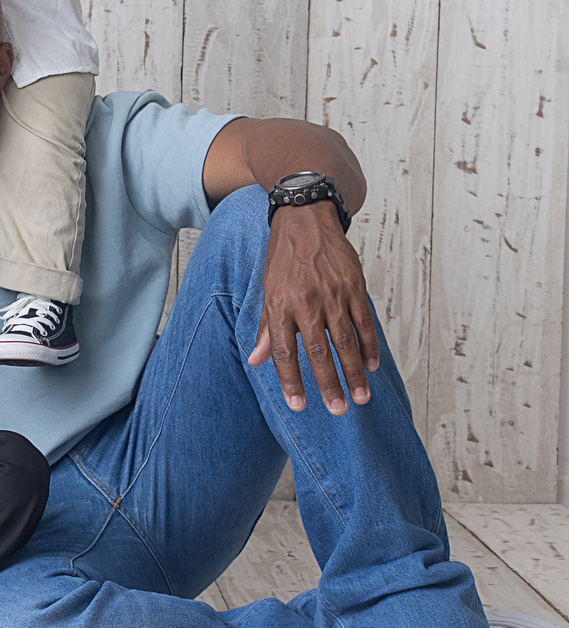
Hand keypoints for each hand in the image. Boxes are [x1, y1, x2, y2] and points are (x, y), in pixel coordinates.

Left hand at [247, 202, 379, 413]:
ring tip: (360, 397)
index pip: (285, 353)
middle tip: (338, 409)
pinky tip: (370, 366)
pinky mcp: (354, 286)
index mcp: (281, 306)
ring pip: (346, 342)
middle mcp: (307, 302)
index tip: (297, 406)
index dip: (291, 382)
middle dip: (329, 385)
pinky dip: (369, 347)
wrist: (305, 217)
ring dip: (354, 373)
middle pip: (319, 353)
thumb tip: (257, 360)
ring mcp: (333, 295)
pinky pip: (364, 323)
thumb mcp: (267, 289)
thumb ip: (267, 328)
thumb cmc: (283, 256)